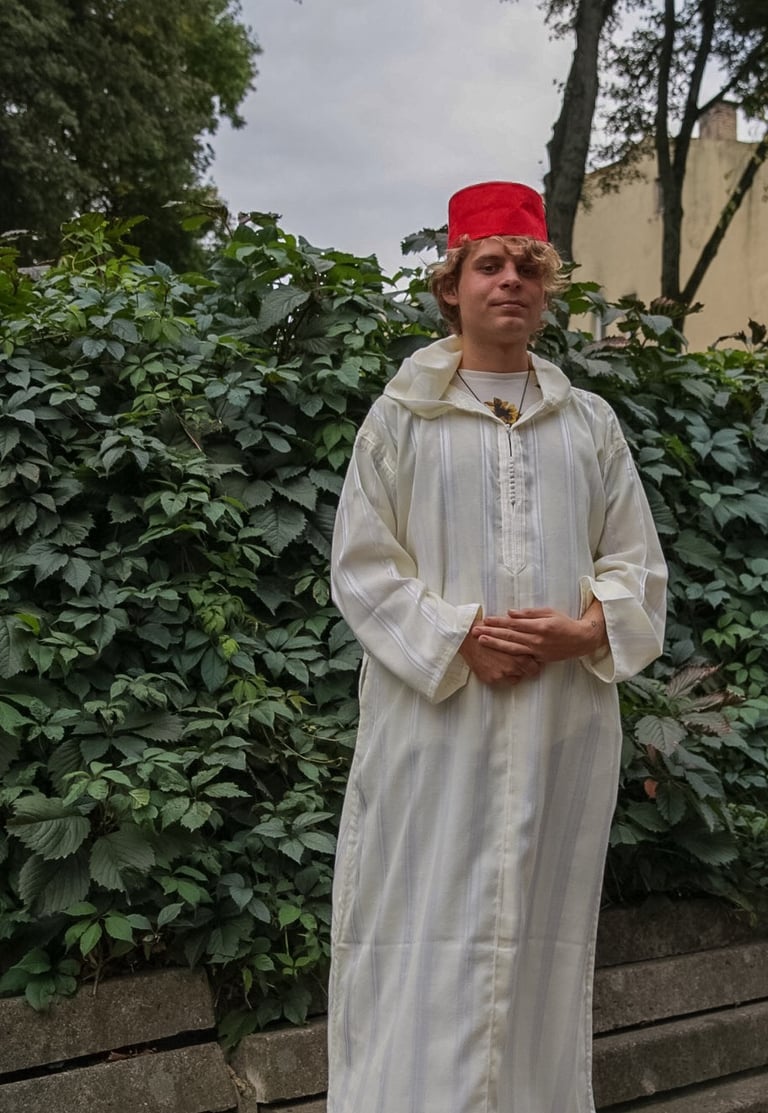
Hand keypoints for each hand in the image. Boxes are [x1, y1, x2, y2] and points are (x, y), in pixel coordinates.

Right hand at [459, 627, 541, 685]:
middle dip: (526, 668)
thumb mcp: (509, 633)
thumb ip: (522, 641)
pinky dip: (501, 674)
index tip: (532, 660)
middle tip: (520, 661)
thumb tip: (531, 644)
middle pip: (528, 673)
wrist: (466, 638)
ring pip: (515, 677)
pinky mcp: (491, 679)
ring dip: (513, 671)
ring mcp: (501, 674)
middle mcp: (512, 667)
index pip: (535, 666)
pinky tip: (496, 664)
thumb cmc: (487, 631)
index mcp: (519, 655)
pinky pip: (502, 681)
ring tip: (505, 661)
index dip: (534, 662)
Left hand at [471, 603, 606, 663]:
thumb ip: (529, 613)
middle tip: (475, 631)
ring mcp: (537, 651)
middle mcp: (537, 640)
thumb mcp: (549, 612)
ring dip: (495, 644)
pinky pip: (520, 657)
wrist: (580, 640)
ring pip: (512, 648)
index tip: (486, 619)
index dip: (499, 621)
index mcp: (539, 626)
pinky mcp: (538, 659)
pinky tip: (497, 652)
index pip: (514, 623)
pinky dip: (507, 654)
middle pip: (509, 636)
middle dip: (491, 632)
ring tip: (481, 641)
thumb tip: (510, 613)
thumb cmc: (564, 623)